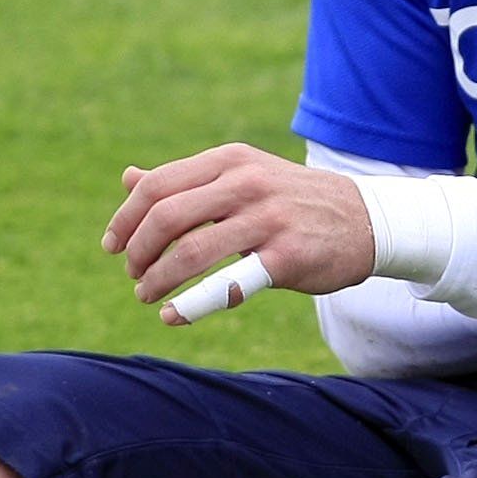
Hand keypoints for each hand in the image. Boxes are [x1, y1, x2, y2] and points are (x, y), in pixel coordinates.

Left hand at [100, 143, 376, 323]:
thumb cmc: (290, 199)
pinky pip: (228, 284)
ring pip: (191, 252)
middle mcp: (245, 184)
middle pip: (166, 216)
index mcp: (229, 161)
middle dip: (138, 250)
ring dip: (158, 279)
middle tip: (132, 273)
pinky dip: (192, 304)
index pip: (158, 185)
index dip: (126, 218)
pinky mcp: (286, 257)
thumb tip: (128, 178)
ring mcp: (267, 220)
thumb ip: (185, 180)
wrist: (365, 219)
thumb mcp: (241, 176)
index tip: (111, 245)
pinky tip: (173, 315)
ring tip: (146, 295)